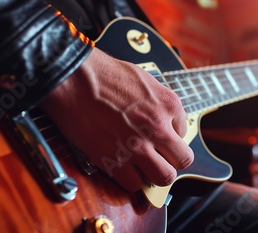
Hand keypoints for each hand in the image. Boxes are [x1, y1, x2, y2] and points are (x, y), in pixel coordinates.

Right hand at [39, 48, 193, 191]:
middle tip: (160, 159)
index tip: (159, 138)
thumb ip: (159, 102)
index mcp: (168, 104)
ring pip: (164, 177)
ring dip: (155, 175)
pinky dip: (130, 180)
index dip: (170, 137)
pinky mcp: (114, 160)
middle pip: (182, 160)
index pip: (184, 133)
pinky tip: (122, 169)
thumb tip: (166, 120)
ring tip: (143, 168)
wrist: (74, 80)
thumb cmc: (104, 74)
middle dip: (172, 161)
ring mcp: (138, 146)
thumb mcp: (144, 79)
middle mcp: (158, 127)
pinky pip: (133, 184)